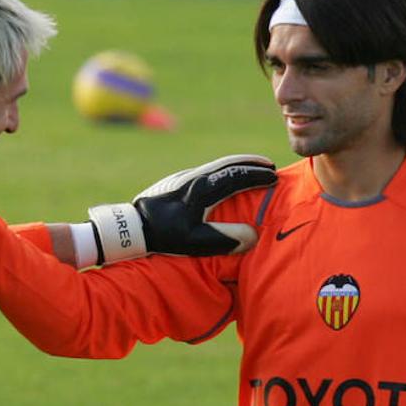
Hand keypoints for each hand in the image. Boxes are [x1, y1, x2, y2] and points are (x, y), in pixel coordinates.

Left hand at [86, 154, 275, 263]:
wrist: (132, 226)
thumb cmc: (164, 236)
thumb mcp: (195, 242)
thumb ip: (225, 238)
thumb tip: (252, 236)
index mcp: (202, 189)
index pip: (237, 177)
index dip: (257, 177)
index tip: (274, 178)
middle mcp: (194, 177)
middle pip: (228, 164)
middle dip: (250, 164)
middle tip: (269, 166)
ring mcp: (184, 177)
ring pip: (216, 165)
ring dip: (237, 165)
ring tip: (252, 168)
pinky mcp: (176, 181)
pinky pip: (207, 170)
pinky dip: (223, 170)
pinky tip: (224, 178)